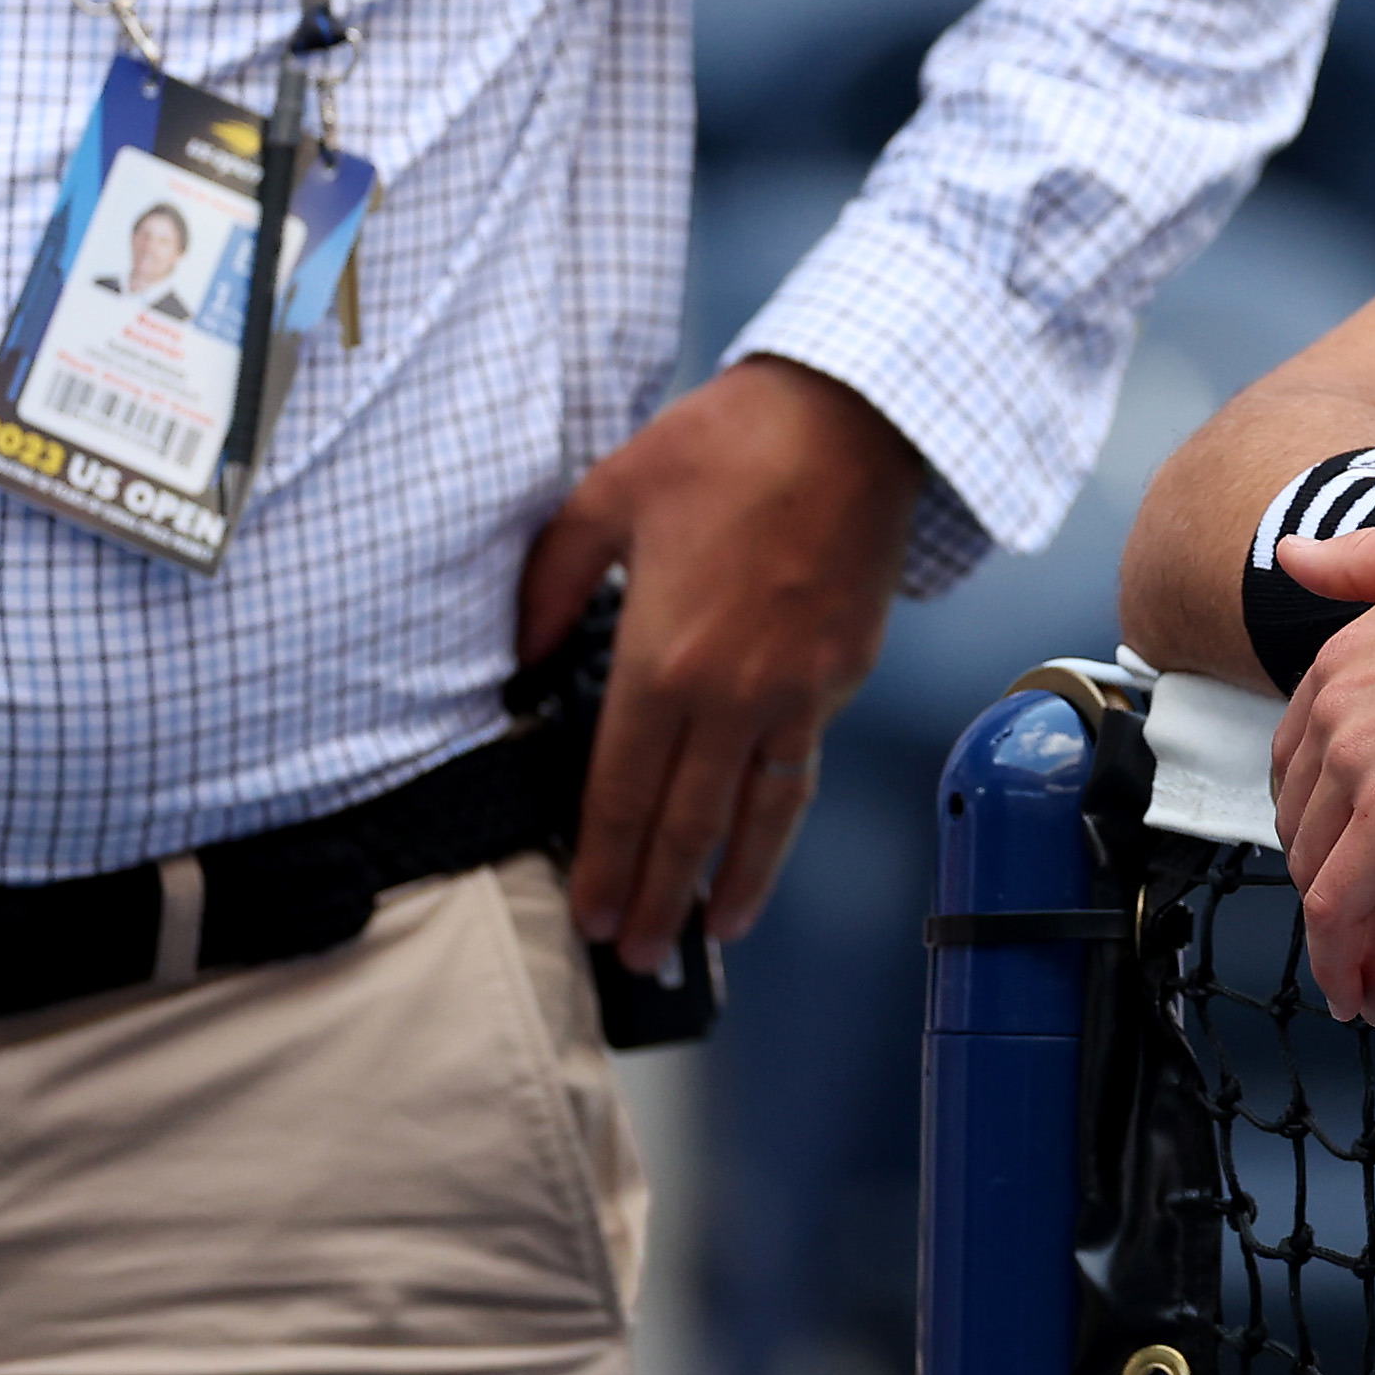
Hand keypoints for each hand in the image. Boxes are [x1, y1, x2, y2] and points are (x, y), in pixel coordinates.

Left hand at [519, 354, 927, 973]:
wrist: (854, 417)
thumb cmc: (726, 445)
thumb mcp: (607, 497)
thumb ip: (550, 584)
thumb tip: (520, 656)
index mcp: (664, 659)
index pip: (622, 793)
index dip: (604, 864)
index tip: (591, 915)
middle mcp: (734, 696)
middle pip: (689, 827)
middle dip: (660, 902)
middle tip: (638, 957)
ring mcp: (800, 692)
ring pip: (763, 815)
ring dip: (735, 884)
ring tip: (714, 933)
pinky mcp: (845, 675)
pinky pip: (803, 761)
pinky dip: (782, 816)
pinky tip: (764, 837)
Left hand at [1266, 514, 1374, 1016]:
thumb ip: (1359, 559)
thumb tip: (1288, 556)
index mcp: (1342, 656)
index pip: (1298, 753)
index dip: (1321, 805)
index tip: (1354, 842)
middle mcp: (1332, 708)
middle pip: (1298, 813)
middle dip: (1323, 865)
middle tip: (1365, 909)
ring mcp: (1356, 762)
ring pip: (1312, 865)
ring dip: (1332, 919)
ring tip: (1364, 960)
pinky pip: (1339, 907)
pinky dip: (1338, 956)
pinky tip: (1357, 990)